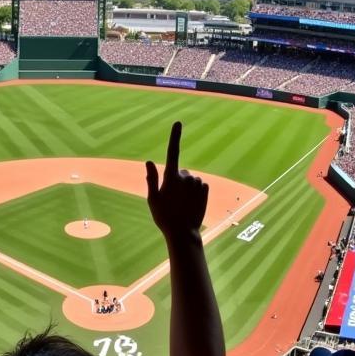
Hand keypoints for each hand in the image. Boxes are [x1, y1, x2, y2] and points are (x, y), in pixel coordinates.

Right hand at [146, 122, 208, 238]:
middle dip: (176, 180)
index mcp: (170, 177)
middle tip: (171, 199)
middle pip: (180, 172)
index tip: (178, 123)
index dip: (175, 136)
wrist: (183, 232)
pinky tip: (191, 203)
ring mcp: (197, 182)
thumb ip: (151, 178)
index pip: (172, 152)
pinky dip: (195, 191)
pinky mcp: (206, 188)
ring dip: (186, 187)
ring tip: (181, 203)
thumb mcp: (152, 199)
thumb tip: (149, 161)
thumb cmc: (164, 217)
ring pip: (190, 179)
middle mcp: (186, 176)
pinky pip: (199, 184)